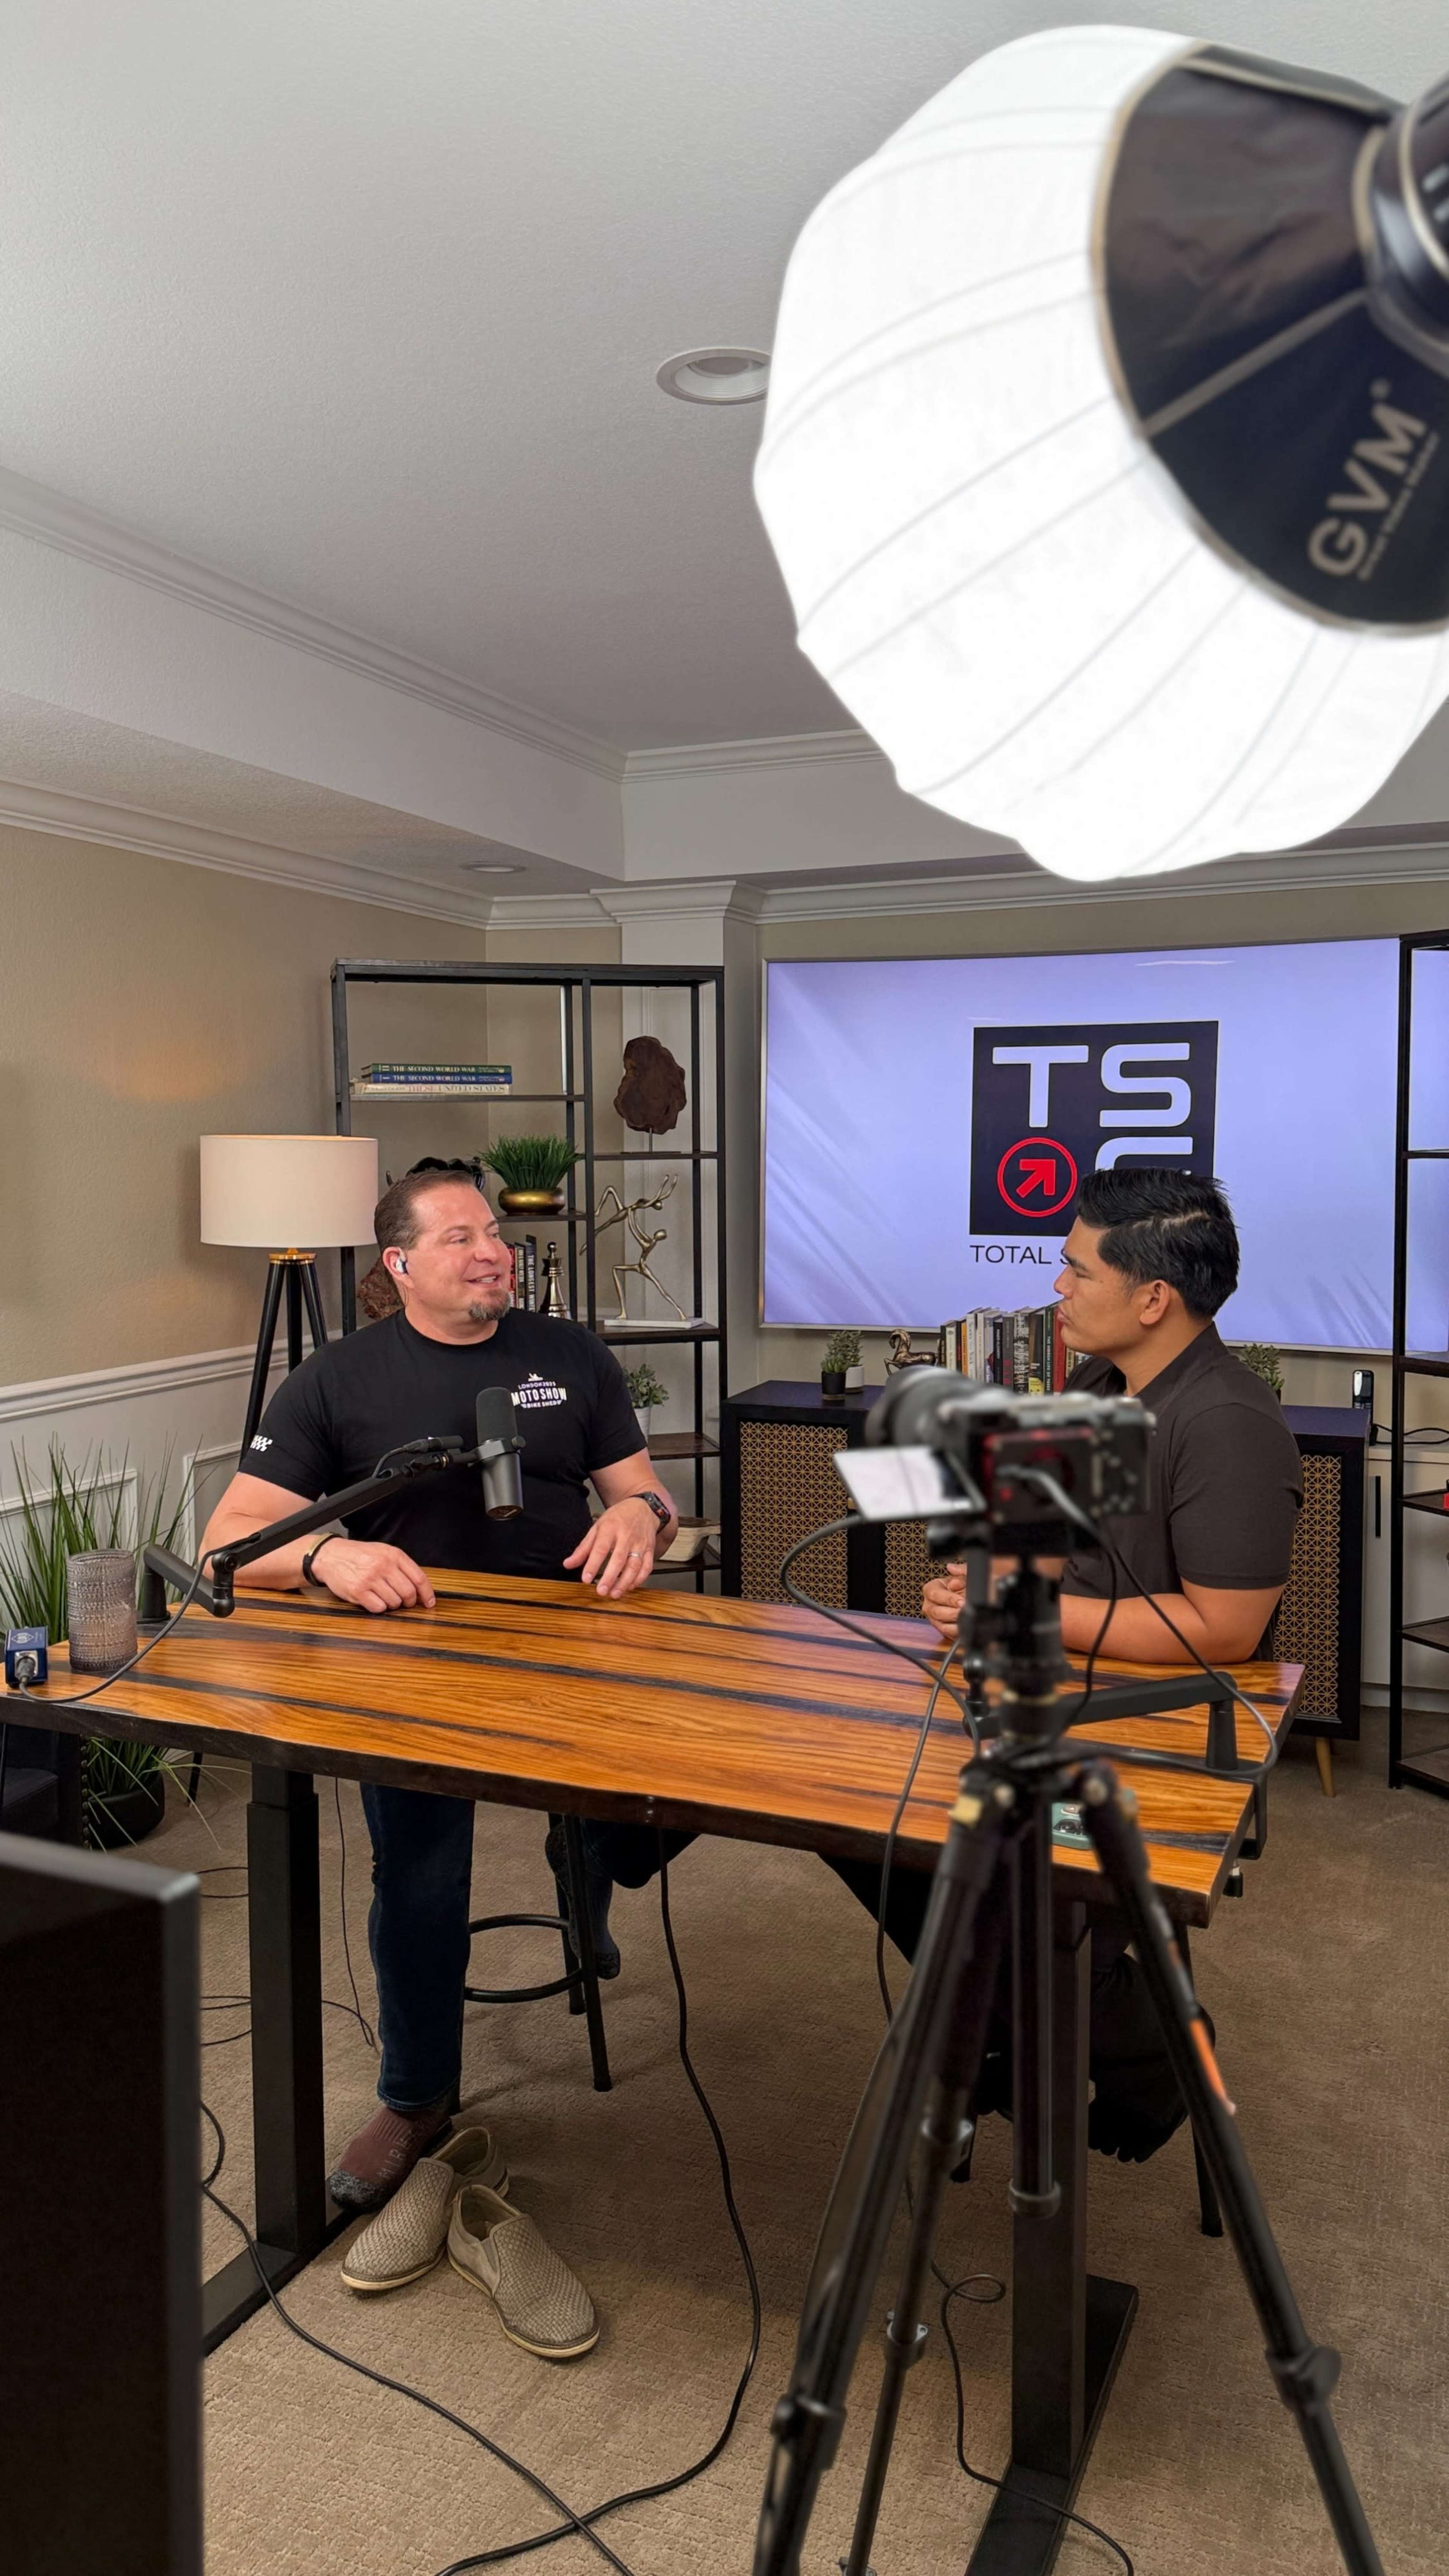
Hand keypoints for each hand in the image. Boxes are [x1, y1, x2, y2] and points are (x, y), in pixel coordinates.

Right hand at [312, 1540, 435, 1614]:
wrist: (331, 1556)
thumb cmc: (359, 1555)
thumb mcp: (383, 1551)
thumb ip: (401, 1566)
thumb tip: (420, 1587)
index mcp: (393, 1555)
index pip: (419, 1577)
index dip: (427, 1593)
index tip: (429, 1603)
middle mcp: (383, 1566)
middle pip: (408, 1593)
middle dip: (409, 1602)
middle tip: (404, 1602)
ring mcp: (370, 1579)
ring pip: (394, 1602)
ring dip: (392, 1604)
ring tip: (384, 1596)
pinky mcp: (358, 1592)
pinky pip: (379, 1608)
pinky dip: (379, 1608)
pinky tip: (373, 1599)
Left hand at [564, 1499, 657, 1599]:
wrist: (642, 1508)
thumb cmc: (617, 1518)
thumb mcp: (597, 1527)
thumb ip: (583, 1548)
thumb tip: (568, 1564)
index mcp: (610, 1528)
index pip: (601, 1548)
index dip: (593, 1565)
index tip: (586, 1579)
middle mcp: (626, 1536)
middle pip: (619, 1559)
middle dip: (610, 1577)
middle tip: (601, 1591)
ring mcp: (640, 1543)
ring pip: (634, 1565)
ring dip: (625, 1582)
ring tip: (614, 1593)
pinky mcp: (650, 1549)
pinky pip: (646, 1567)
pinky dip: (639, 1579)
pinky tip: (630, 1586)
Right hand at [921, 1563, 965, 1641]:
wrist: (973, 1597)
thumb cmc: (965, 1585)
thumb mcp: (966, 1574)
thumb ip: (960, 1569)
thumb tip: (951, 1568)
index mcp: (931, 1589)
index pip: (934, 1594)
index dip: (948, 1598)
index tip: (961, 1600)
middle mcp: (930, 1605)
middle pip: (936, 1611)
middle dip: (952, 1612)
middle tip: (965, 1611)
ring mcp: (934, 1619)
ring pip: (941, 1625)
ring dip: (955, 1623)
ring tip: (966, 1619)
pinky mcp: (942, 1629)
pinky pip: (947, 1633)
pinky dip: (957, 1631)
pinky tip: (965, 1626)